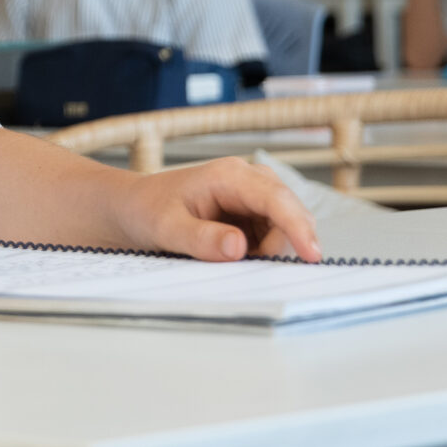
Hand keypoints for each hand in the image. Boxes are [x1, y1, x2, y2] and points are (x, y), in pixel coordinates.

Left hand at [106, 158, 321, 262]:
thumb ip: (201, 239)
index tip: (312, 255)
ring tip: (229, 260)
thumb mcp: (167, 227)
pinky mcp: (251, 217)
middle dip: (284, 244)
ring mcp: (252, 199)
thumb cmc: (147, 210)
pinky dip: (263, 255)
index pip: (275, 199)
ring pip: (284, 229)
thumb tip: (239, 248)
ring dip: (270, 252)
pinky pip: (272, 238)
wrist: (134, 208)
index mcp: (229, 175)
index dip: (297, 227)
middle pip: (289, 213)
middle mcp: (247, 181)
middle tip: (254, 270)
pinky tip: (235, 259)